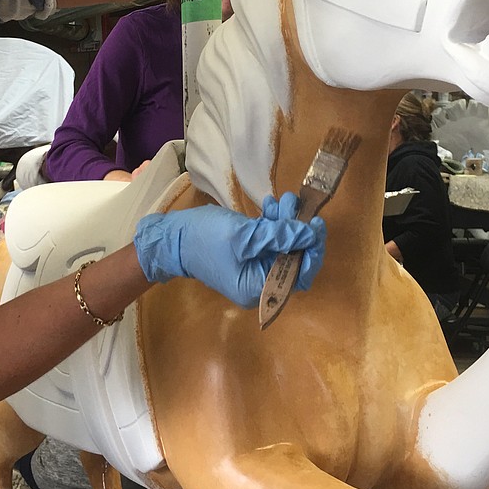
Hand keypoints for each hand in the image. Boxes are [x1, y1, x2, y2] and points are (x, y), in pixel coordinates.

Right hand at [133, 192, 326, 306]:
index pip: (299, 275)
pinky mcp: (248, 253)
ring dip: (286, 223)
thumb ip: (279, 236)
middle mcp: (260, 283)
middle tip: (297, 205)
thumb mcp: (244, 236)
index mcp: (259, 288)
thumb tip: (310, 234)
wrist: (172, 237)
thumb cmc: (205, 239)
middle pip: (294, 259)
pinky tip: (270, 206)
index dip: (312, 250)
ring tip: (283, 200)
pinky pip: (269, 241)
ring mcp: (254, 268)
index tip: (316, 225)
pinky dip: (273, 224)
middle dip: (298, 231)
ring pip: (283, 246)